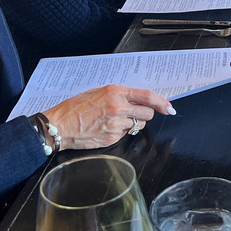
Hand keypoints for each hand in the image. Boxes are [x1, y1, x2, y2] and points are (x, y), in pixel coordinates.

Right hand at [45, 85, 174, 149]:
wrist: (60, 125)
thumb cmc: (76, 107)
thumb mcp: (99, 92)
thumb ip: (120, 95)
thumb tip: (138, 100)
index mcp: (116, 92)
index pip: (148, 96)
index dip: (162, 103)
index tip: (170, 108)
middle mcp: (119, 107)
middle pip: (147, 114)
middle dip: (143, 115)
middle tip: (131, 114)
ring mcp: (116, 124)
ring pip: (137, 126)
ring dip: (130, 124)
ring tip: (112, 121)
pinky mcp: (113, 138)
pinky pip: (125, 135)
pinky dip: (119, 132)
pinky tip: (105, 128)